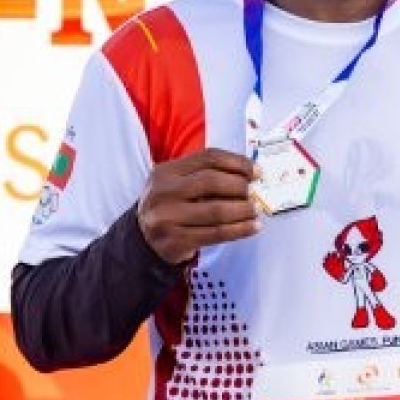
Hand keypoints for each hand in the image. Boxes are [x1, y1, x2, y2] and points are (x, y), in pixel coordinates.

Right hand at [137, 148, 259, 264]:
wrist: (143, 240)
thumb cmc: (171, 208)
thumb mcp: (178, 184)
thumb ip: (206, 175)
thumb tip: (249, 176)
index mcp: (166, 171)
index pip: (208, 158)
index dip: (237, 163)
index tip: (256, 172)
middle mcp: (163, 192)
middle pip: (212, 182)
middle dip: (240, 187)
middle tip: (255, 194)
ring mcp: (167, 218)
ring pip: (216, 211)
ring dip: (243, 210)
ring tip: (256, 211)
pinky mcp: (175, 241)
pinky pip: (216, 233)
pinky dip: (240, 230)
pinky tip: (252, 227)